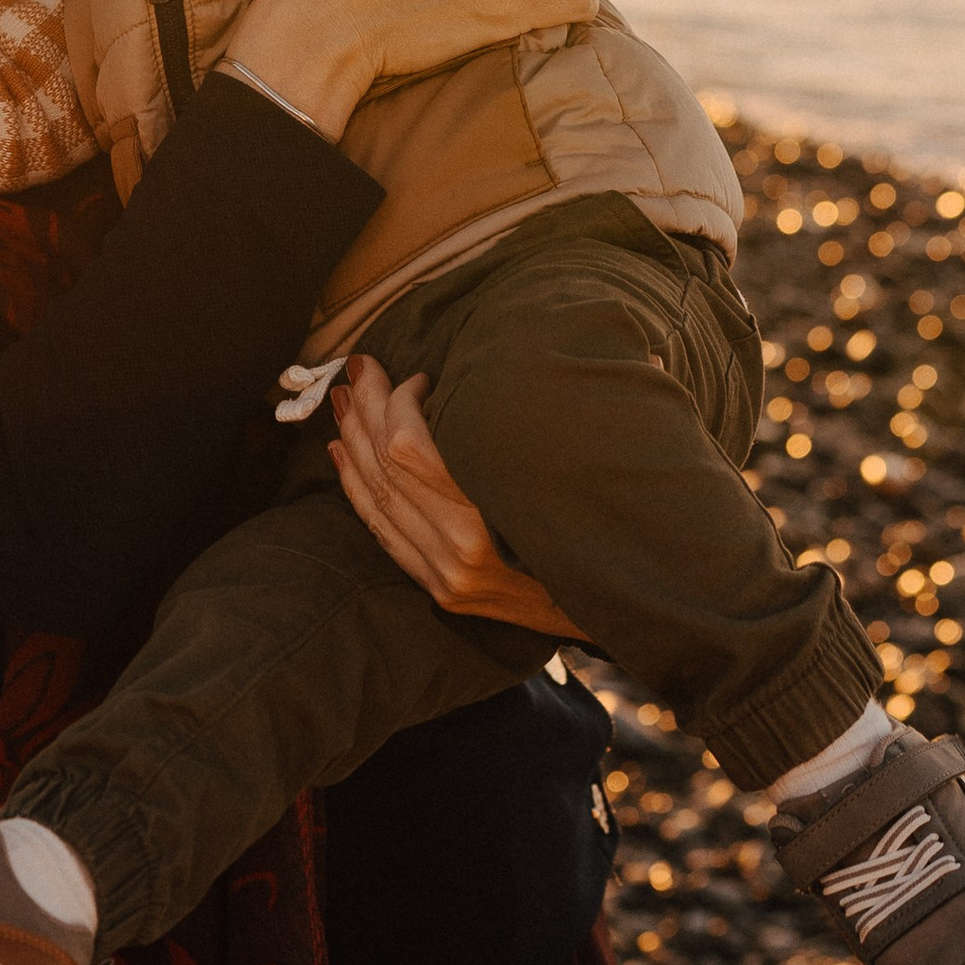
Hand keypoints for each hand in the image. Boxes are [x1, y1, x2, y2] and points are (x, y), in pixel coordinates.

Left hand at [327, 355, 588, 636]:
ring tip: (342, 400)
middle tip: (359, 367)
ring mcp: (446, 574)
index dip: (401, 403)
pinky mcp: (440, 588)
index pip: (410, 449)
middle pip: (388, 468)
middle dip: (367, 409)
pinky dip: (358, 489)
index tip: (418, 377)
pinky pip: (383, 532)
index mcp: (492, 516)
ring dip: (354, 443)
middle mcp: (460, 551)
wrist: (622, 607)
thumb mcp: (596, 469)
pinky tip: (343, 454)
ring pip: (378, 498)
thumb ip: (572, 413)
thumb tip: (587, 358)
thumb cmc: (611, 525)